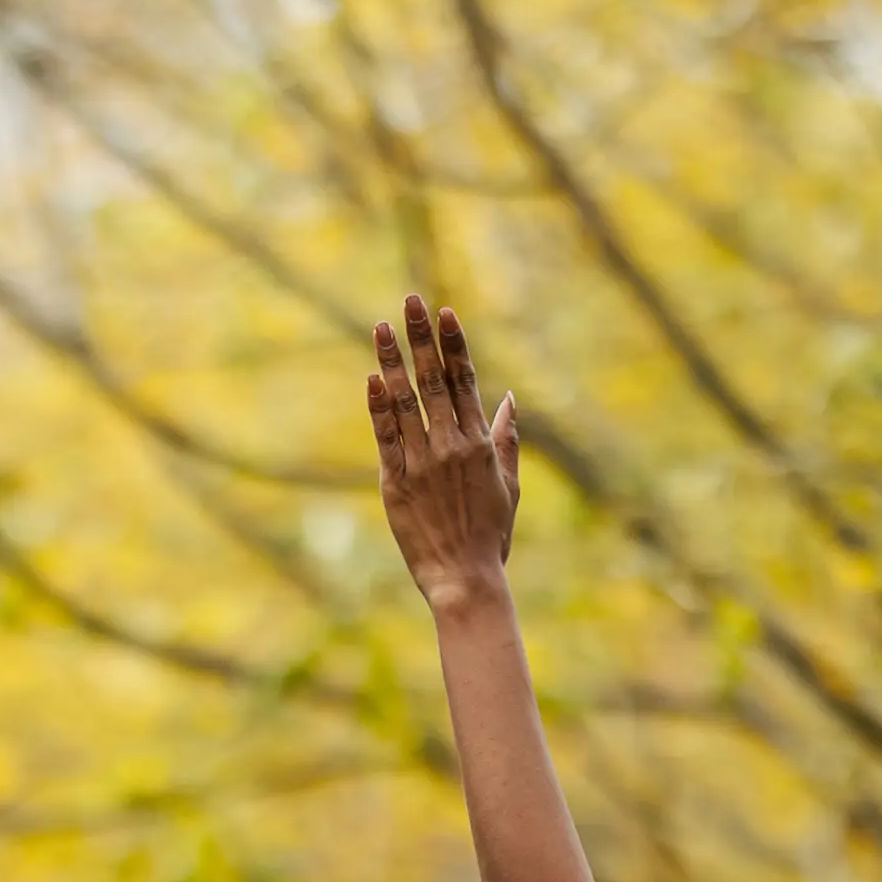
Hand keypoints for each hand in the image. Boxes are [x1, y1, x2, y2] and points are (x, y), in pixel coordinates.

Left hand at [367, 291, 522, 607]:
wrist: (466, 578)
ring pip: (406, 403)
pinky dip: (378, 407)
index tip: (444, 313)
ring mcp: (423, 463)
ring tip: (380, 328)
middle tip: (410, 302)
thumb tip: (510, 399)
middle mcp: (453, 446)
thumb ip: (507, 439)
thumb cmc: (490, 535)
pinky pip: (386, 439)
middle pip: (435, 381)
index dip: (453, 345)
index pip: (465, 381)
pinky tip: (371, 378)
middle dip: (422, 339)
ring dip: (392, 361)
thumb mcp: (509, 485)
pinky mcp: (396, 484)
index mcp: (481, 443)